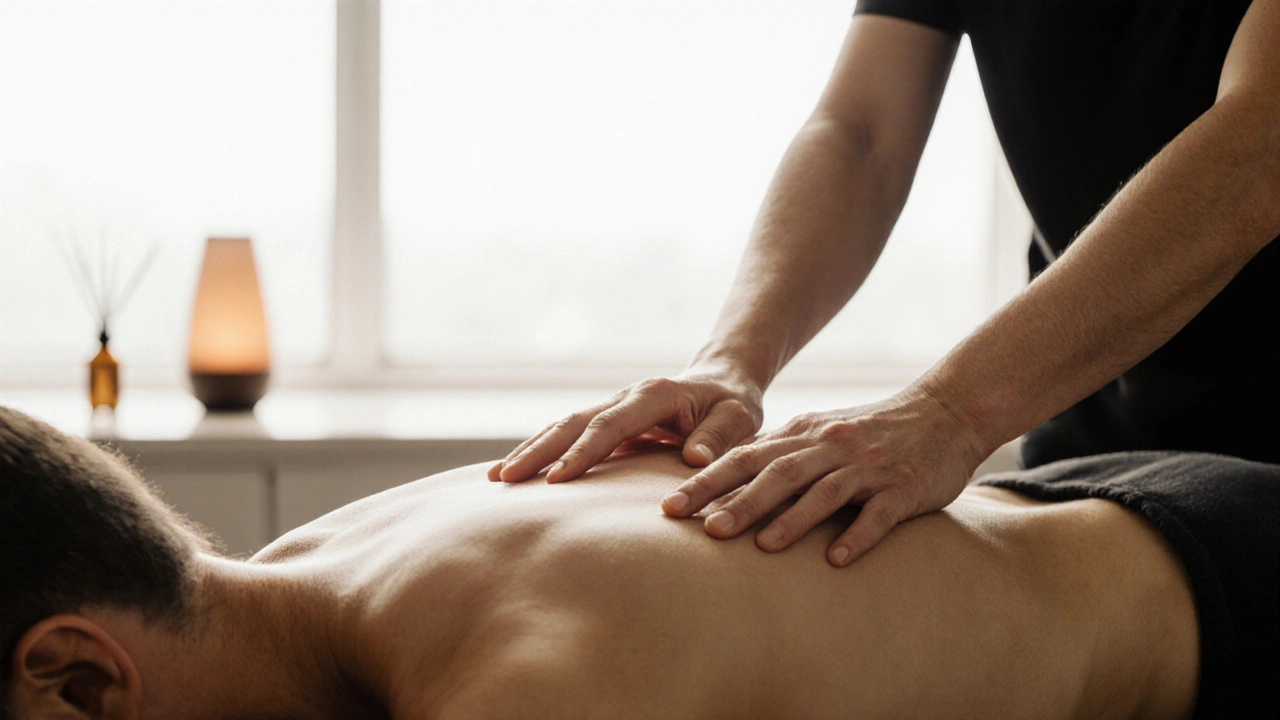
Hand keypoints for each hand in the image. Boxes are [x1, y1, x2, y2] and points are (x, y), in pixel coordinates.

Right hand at [487, 366, 764, 482]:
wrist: (722, 383)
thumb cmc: (733, 406)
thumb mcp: (740, 418)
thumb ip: (719, 436)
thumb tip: (693, 459)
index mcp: (654, 396)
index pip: (610, 425)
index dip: (583, 452)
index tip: (557, 480)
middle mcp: (625, 398)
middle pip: (572, 423)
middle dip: (538, 451)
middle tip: (506, 480)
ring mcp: (611, 409)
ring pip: (562, 427)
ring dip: (530, 451)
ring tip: (496, 480)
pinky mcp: (606, 424)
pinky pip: (567, 436)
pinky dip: (540, 452)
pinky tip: (516, 473)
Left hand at [660, 389, 984, 566]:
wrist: (946, 412)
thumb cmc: (873, 433)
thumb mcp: (821, 434)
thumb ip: (780, 454)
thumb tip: (723, 480)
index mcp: (803, 435)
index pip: (745, 458)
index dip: (705, 481)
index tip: (668, 506)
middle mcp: (829, 446)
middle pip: (775, 473)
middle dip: (735, 500)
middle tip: (700, 528)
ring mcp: (867, 467)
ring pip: (823, 491)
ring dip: (790, 519)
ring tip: (760, 547)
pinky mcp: (903, 488)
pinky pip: (878, 513)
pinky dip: (857, 535)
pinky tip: (836, 560)